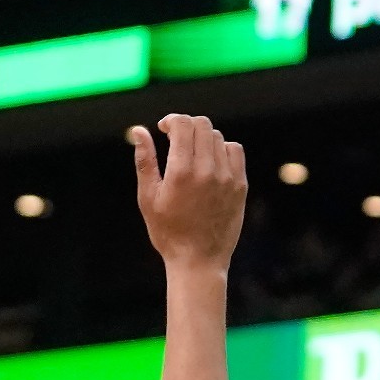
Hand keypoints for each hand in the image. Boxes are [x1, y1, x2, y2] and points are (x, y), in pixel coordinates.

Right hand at [132, 115, 247, 271]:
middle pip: (203, 126)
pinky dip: (222, 149)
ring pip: (219, 138)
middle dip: (187, 125)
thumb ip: (145, 160)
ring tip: (191, 153)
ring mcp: (228, 177)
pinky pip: (235, 152)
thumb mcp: (148, 197)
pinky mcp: (240, 185)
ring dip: (203, 138)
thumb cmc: (168, 231)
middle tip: (176, 138)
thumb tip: (139, 130)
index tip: (164, 128)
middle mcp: (208, 170)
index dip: (172, 120)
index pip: (184, 124)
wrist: (199, 260)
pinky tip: (211, 161)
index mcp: (181, 171)